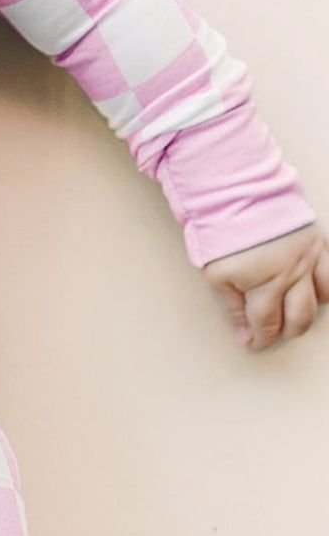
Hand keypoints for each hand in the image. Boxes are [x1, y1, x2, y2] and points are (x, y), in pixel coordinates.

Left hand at [202, 222, 328, 352]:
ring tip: (295, 314)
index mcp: (267, 284)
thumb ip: (233, 309)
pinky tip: (319, 293)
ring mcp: (311, 256)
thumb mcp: (217, 276)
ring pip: (323, 296)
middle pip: (299, 317)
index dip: (260, 339)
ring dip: (310, 311)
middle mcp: (294, 273)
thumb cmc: (224, 233)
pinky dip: (328, 286)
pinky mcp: (319, 240)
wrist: (240, 191)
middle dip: (287, 331)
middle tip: (275, 333)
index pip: (267, 324)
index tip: (254, 344)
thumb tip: (245, 335)